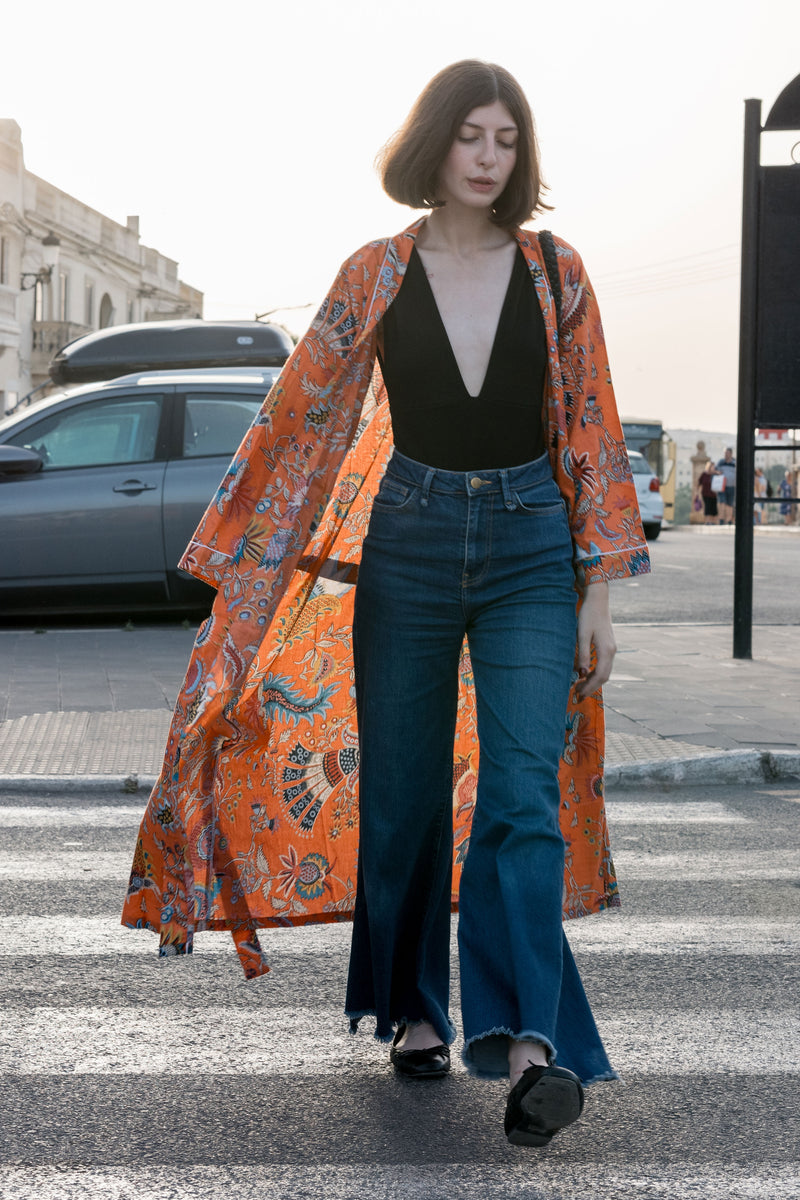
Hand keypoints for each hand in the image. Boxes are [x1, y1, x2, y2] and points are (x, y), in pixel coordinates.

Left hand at [575, 581, 615, 699]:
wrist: (598, 600)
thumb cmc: (588, 615)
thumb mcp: (582, 635)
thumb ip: (582, 654)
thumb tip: (581, 673)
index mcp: (606, 650)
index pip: (599, 675)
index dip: (589, 686)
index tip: (578, 694)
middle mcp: (612, 651)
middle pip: (604, 676)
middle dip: (591, 687)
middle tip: (578, 695)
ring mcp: (611, 649)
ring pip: (605, 671)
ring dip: (593, 681)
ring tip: (579, 686)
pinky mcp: (608, 646)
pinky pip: (604, 665)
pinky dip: (595, 673)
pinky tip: (585, 674)